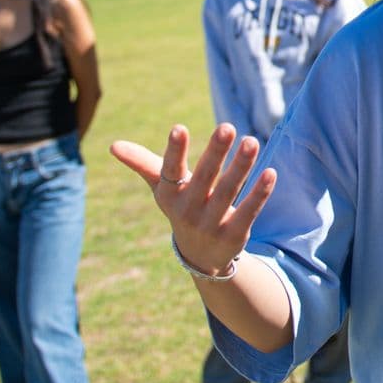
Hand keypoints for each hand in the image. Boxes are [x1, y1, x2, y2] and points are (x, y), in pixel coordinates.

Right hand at [109, 124, 273, 275]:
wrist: (200, 255)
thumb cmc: (182, 206)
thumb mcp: (162, 188)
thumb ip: (143, 164)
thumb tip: (113, 145)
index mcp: (169, 195)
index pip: (170, 170)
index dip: (174, 151)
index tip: (179, 128)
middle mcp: (188, 210)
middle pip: (203, 178)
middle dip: (214, 153)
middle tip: (227, 126)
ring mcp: (211, 224)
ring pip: (228, 191)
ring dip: (241, 166)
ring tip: (252, 141)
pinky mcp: (234, 234)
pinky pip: (248, 211)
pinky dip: (259, 193)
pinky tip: (270, 172)